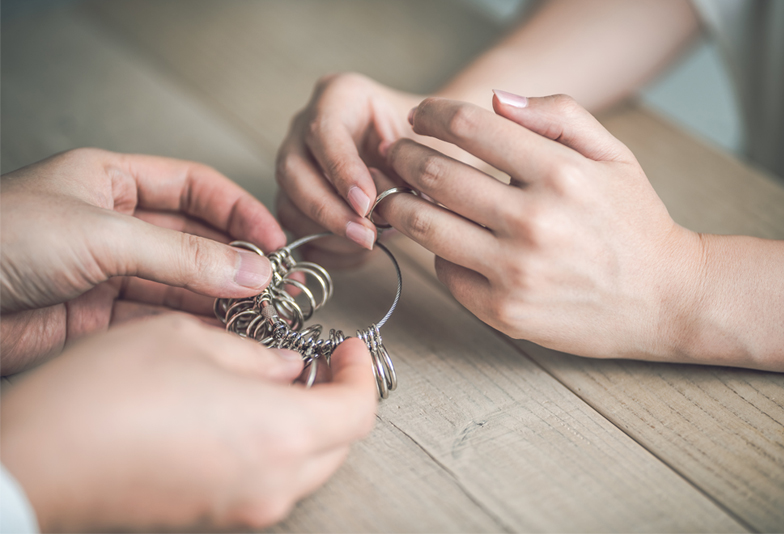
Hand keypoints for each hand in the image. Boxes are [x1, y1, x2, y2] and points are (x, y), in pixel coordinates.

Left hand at [0, 148, 285, 373]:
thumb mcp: (102, 234)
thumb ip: (182, 256)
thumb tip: (249, 271)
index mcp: (111, 182)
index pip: (192, 188)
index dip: (237, 211)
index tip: (273, 239)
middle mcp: (113, 226)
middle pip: (192, 239)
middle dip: (234, 261)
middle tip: (274, 285)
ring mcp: (107, 273)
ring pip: (179, 283)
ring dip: (219, 298)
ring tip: (260, 313)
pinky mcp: (99, 318)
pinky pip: (158, 319)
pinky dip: (191, 327)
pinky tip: (222, 332)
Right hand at [0, 314, 376, 531]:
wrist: (38, 462)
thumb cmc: (107, 395)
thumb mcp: (189, 340)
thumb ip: (255, 355)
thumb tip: (286, 365)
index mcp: (278, 433)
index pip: (358, 410)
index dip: (361, 372)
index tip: (348, 345)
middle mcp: (271, 481)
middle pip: (340, 442)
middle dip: (340, 395)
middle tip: (320, 358)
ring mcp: (243, 506)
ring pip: (309, 464)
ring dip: (310, 421)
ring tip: (283, 378)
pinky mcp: (214, 513)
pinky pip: (270, 479)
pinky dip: (277, 443)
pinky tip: (246, 409)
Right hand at [275, 72, 423, 263]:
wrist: (424, 153)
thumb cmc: (427, 143)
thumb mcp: (427, 143)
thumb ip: (408, 166)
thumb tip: (381, 206)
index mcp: (340, 96)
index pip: (324, 132)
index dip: (342, 172)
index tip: (367, 203)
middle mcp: (306, 125)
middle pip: (293, 170)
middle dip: (328, 210)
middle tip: (366, 236)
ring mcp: (296, 162)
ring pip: (288, 203)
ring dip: (326, 233)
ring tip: (368, 243)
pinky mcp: (295, 197)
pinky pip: (295, 229)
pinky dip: (324, 247)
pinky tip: (357, 251)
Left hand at [374, 93, 705, 362]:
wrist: (664, 298)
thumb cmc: (633, 222)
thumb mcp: (614, 155)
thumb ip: (559, 116)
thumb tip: (496, 100)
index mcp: (560, 174)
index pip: (469, 127)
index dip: (433, 115)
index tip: (421, 116)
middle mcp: (534, 222)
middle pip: (435, 175)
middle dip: (403, 156)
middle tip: (395, 152)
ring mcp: (515, 272)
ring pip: (425, 226)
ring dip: (400, 204)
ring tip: (397, 195)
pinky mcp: (504, 312)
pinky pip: (445, 273)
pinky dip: (437, 253)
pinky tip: (445, 242)